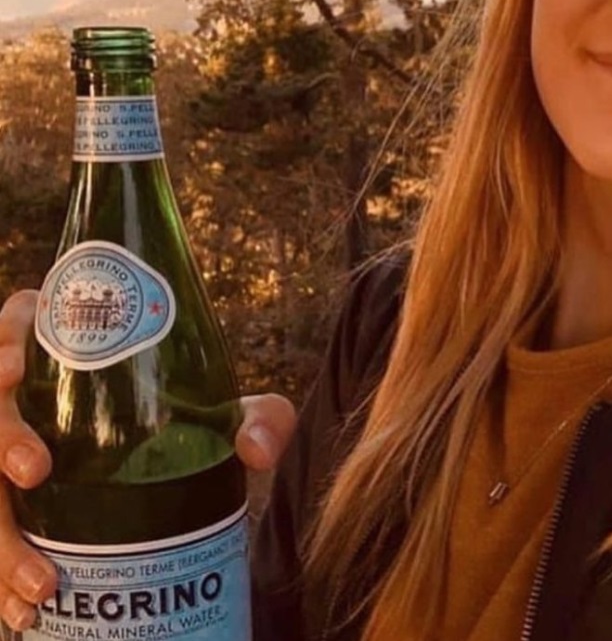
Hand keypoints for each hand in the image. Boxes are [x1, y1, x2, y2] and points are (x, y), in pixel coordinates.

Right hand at [0, 290, 297, 631]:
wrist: (178, 470)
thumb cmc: (191, 418)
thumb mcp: (227, 412)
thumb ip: (257, 416)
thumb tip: (255, 450)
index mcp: (66, 350)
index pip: (16, 329)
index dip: (2, 344)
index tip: (14, 368)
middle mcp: (26, 398)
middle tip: (36, 471)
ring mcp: (8, 452)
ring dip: (2, 536)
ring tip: (43, 583)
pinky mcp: (9, 502)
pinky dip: (2, 576)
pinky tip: (26, 611)